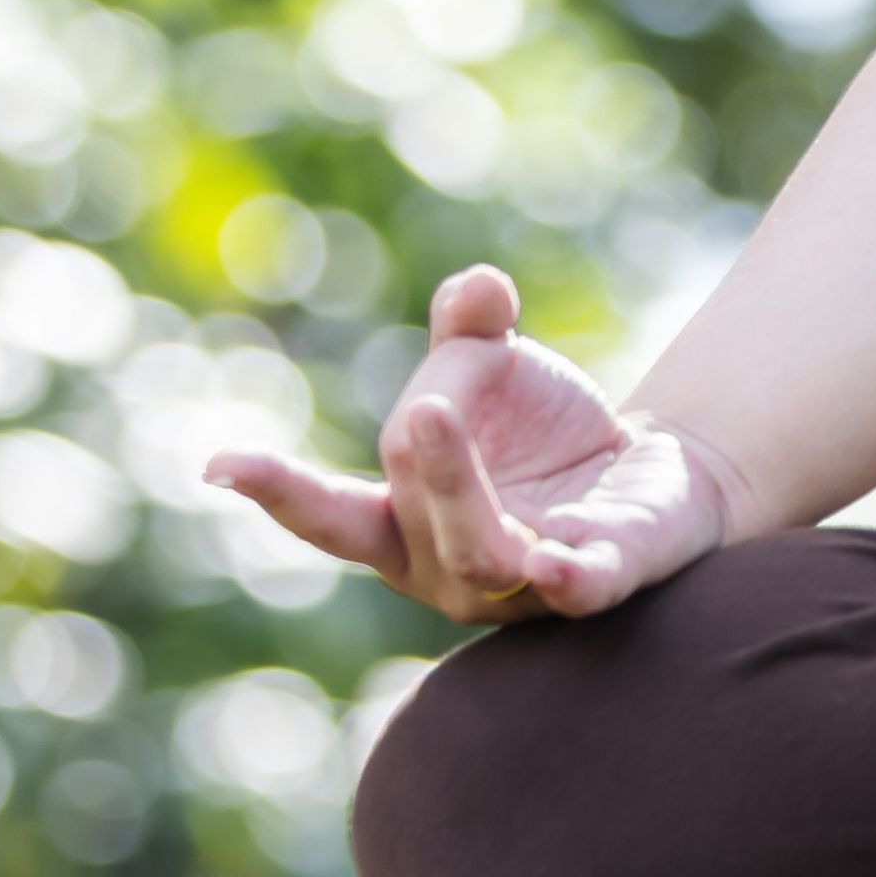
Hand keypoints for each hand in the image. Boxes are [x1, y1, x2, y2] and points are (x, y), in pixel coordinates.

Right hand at [209, 265, 732, 624]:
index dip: (279, 491)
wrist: (657, 477)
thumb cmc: (545, 433)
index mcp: (402, 523)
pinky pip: (578, 589)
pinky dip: (564, 577)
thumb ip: (473, 329)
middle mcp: (449, 570)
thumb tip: (477, 287)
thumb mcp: (498, 370)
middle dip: (418, 460)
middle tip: (425, 407)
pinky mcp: (602, 579)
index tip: (218, 464)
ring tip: (438, 419)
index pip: (333, 518)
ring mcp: (522, 588)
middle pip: (412, 516)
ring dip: (459, 493)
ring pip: (480, 554)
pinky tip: (554, 564)